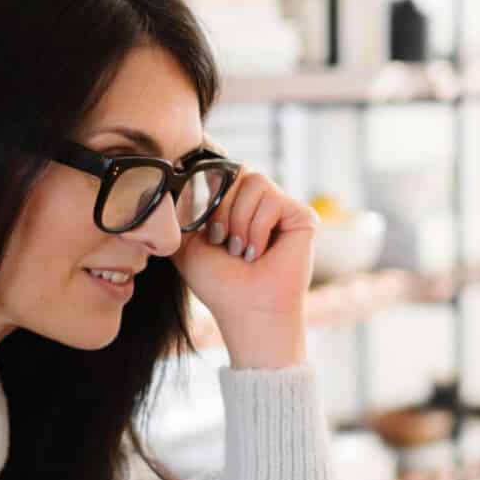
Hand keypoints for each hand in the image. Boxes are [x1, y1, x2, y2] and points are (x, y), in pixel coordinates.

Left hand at [172, 169, 314, 370]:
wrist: (244, 308)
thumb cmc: (219, 283)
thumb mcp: (188, 243)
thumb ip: (182, 211)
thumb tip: (178, 181)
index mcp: (239, 206)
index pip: (224, 172)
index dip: (212, 192)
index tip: (210, 232)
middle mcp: (262, 204)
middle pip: (238, 172)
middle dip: (222, 209)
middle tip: (224, 243)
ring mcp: (283, 209)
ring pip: (254, 182)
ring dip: (240, 221)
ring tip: (243, 251)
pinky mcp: (302, 217)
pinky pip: (272, 200)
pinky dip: (258, 228)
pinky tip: (259, 253)